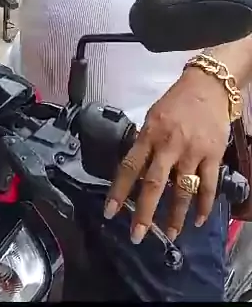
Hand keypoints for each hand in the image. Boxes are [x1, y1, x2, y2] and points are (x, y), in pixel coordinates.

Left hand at [105, 67, 229, 243]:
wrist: (208, 87)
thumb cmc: (176, 102)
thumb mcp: (153, 117)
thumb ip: (145, 143)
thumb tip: (136, 170)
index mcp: (149, 133)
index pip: (129, 166)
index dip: (119, 191)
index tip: (110, 212)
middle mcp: (169, 144)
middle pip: (154, 184)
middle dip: (145, 213)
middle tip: (137, 235)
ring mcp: (192, 151)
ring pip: (182, 190)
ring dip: (176, 216)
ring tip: (171, 235)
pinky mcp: (213, 155)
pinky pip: (208, 186)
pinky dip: (203, 206)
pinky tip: (198, 220)